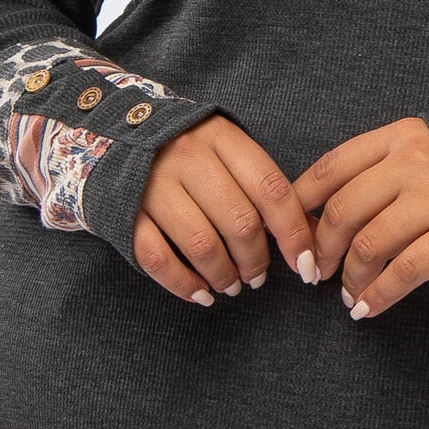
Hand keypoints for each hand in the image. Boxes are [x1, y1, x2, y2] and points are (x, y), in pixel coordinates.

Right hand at [132, 114, 317, 305]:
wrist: (115, 136)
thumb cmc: (190, 152)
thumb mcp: (228, 153)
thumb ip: (265, 188)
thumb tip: (314, 233)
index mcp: (222, 138)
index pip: (271, 189)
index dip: (294, 233)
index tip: (306, 265)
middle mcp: (188, 157)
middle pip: (239, 222)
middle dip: (256, 260)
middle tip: (257, 276)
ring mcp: (153, 185)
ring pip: (201, 244)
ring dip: (224, 275)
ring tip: (231, 285)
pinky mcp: (125, 212)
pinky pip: (158, 258)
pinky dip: (183, 284)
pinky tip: (201, 293)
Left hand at [290, 117, 428, 319]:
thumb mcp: (422, 149)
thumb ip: (378, 169)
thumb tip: (314, 214)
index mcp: (400, 137)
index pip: (331, 168)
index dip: (302, 204)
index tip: (295, 231)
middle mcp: (415, 164)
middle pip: (343, 210)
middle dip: (322, 248)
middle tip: (318, 270)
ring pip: (368, 244)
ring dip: (349, 277)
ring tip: (348, 293)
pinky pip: (403, 273)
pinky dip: (378, 296)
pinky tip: (367, 309)